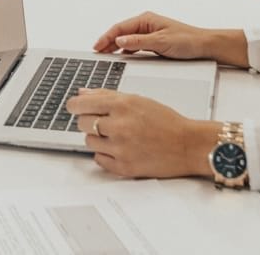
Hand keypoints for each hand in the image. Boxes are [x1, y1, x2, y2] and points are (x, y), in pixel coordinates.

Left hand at [66, 88, 219, 178]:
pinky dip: (105, 154)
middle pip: (83, 123)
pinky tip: (119, 148)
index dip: (74, 105)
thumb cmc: (166, 120)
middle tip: (103, 120)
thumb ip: (109, 95)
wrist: (186, 144)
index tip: (73, 106)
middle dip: (89, 120)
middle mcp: (119, 125)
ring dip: (97, 137)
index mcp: (123, 105)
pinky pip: (98, 160)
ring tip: (116, 134)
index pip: (83, 104)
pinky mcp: (122, 167)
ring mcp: (120, 148)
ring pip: (89, 141)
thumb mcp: (139, 100)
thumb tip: (83, 93)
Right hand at [93, 11, 248, 67]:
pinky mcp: (154, 40)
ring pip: (127, 39)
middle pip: (121, 32)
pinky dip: (126, 50)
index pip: (120, 28)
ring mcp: (150, 32)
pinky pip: (135, 44)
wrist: (203, 45)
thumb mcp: (160, 42)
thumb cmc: (186, 40)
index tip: (97, 47)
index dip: (106, 37)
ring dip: (115, 46)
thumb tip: (119, 41)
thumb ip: (138, 42)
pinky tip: (121, 57)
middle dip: (107, 42)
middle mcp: (147, 23)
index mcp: (146, 19)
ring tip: (104, 56)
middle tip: (96, 53)